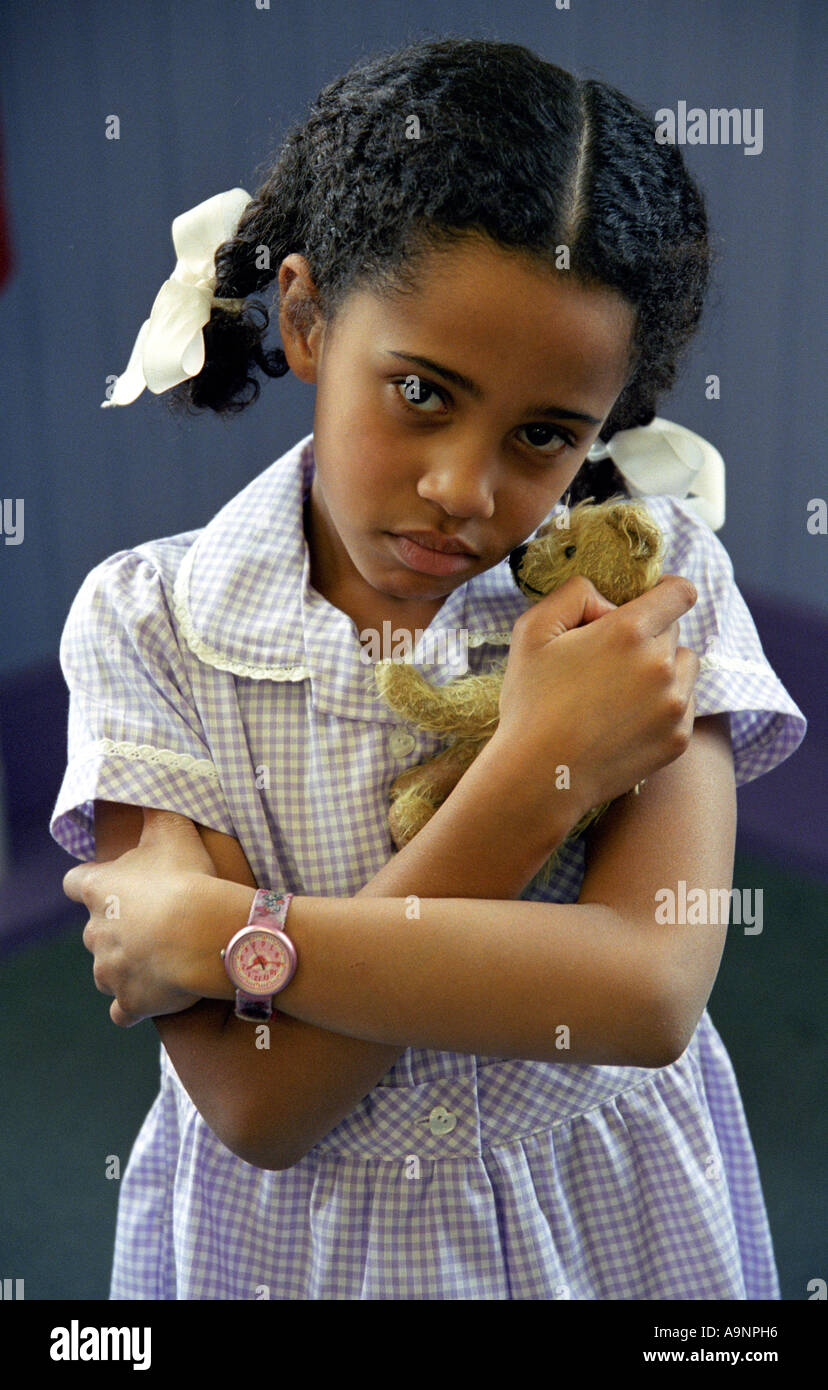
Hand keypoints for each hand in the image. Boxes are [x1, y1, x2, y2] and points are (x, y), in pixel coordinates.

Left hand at [63, 808, 218, 1027]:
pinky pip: (123, 1010)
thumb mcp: (172, 830)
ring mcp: (109, 971)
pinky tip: (154, 997)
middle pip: (94, 931)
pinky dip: (135, 1004)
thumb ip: (156, 811)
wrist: (203, 934)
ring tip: (161, 958)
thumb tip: (152, 782)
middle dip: (118, 928)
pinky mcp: (129, 1001)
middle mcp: (94, 933)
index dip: (92, 883)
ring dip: (126, 965)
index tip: (114, 884)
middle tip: (156, 920)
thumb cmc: (186, 878)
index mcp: (98, 890)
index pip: (75, 883)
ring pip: (106, 971)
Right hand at [494, 573, 699, 816]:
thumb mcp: (533, 630)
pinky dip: (663, 707)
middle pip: (674, 631)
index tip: (651, 603)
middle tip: (607, 662)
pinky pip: (684, 707)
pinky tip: (626, 720)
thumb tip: (608, 601)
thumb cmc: (531, 701)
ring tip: (621, 692)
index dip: (666, 591)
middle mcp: (662, 665)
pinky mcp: (679, 739)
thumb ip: (574, 593)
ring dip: (663, 670)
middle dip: (648, 637)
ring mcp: (674, 705)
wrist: (541, 775)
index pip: (680, 592)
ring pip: (685, 668)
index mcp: (630, 631)